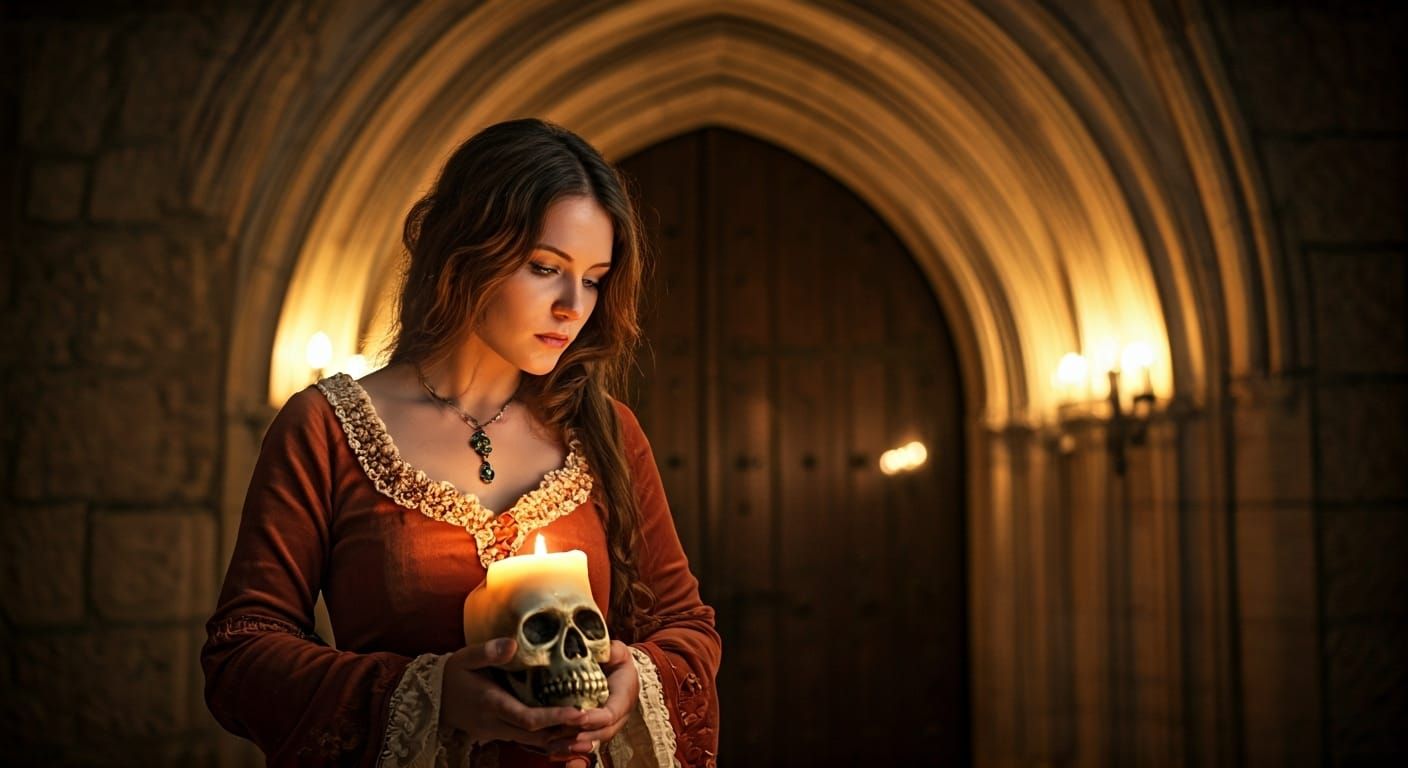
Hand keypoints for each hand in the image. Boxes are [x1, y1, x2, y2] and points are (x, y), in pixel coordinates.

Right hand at [439, 638, 589, 750]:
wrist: (432, 699)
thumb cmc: (452, 674)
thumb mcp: (466, 657)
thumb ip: (488, 651)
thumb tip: (512, 644)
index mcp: (491, 704)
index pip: (527, 718)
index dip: (554, 718)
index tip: (578, 712)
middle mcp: (496, 724)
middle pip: (536, 736)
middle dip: (565, 731)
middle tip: (593, 723)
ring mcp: (497, 732)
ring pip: (533, 742)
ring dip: (559, 738)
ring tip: (587, 731)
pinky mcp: (499, 734)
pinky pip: (527, 740)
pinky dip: (547, 737)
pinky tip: (566, 731)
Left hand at [546, 640, 639, 755]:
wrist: (622, 671)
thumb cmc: (616, 659)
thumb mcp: (618, 651)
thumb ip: (612, 651)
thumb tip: (605, 650)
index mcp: (624, 698)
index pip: (611, 714)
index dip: (595, 718)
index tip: (578, 716)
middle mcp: (618, 716)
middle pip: (602, 733)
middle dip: (581, 736)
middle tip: (559, 734)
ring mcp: (608, 725)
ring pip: (593, 741)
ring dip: (574, 745)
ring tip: (553, 746)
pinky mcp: (597, 728)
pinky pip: (586, 742)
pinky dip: (571, 748)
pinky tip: (553, 751)